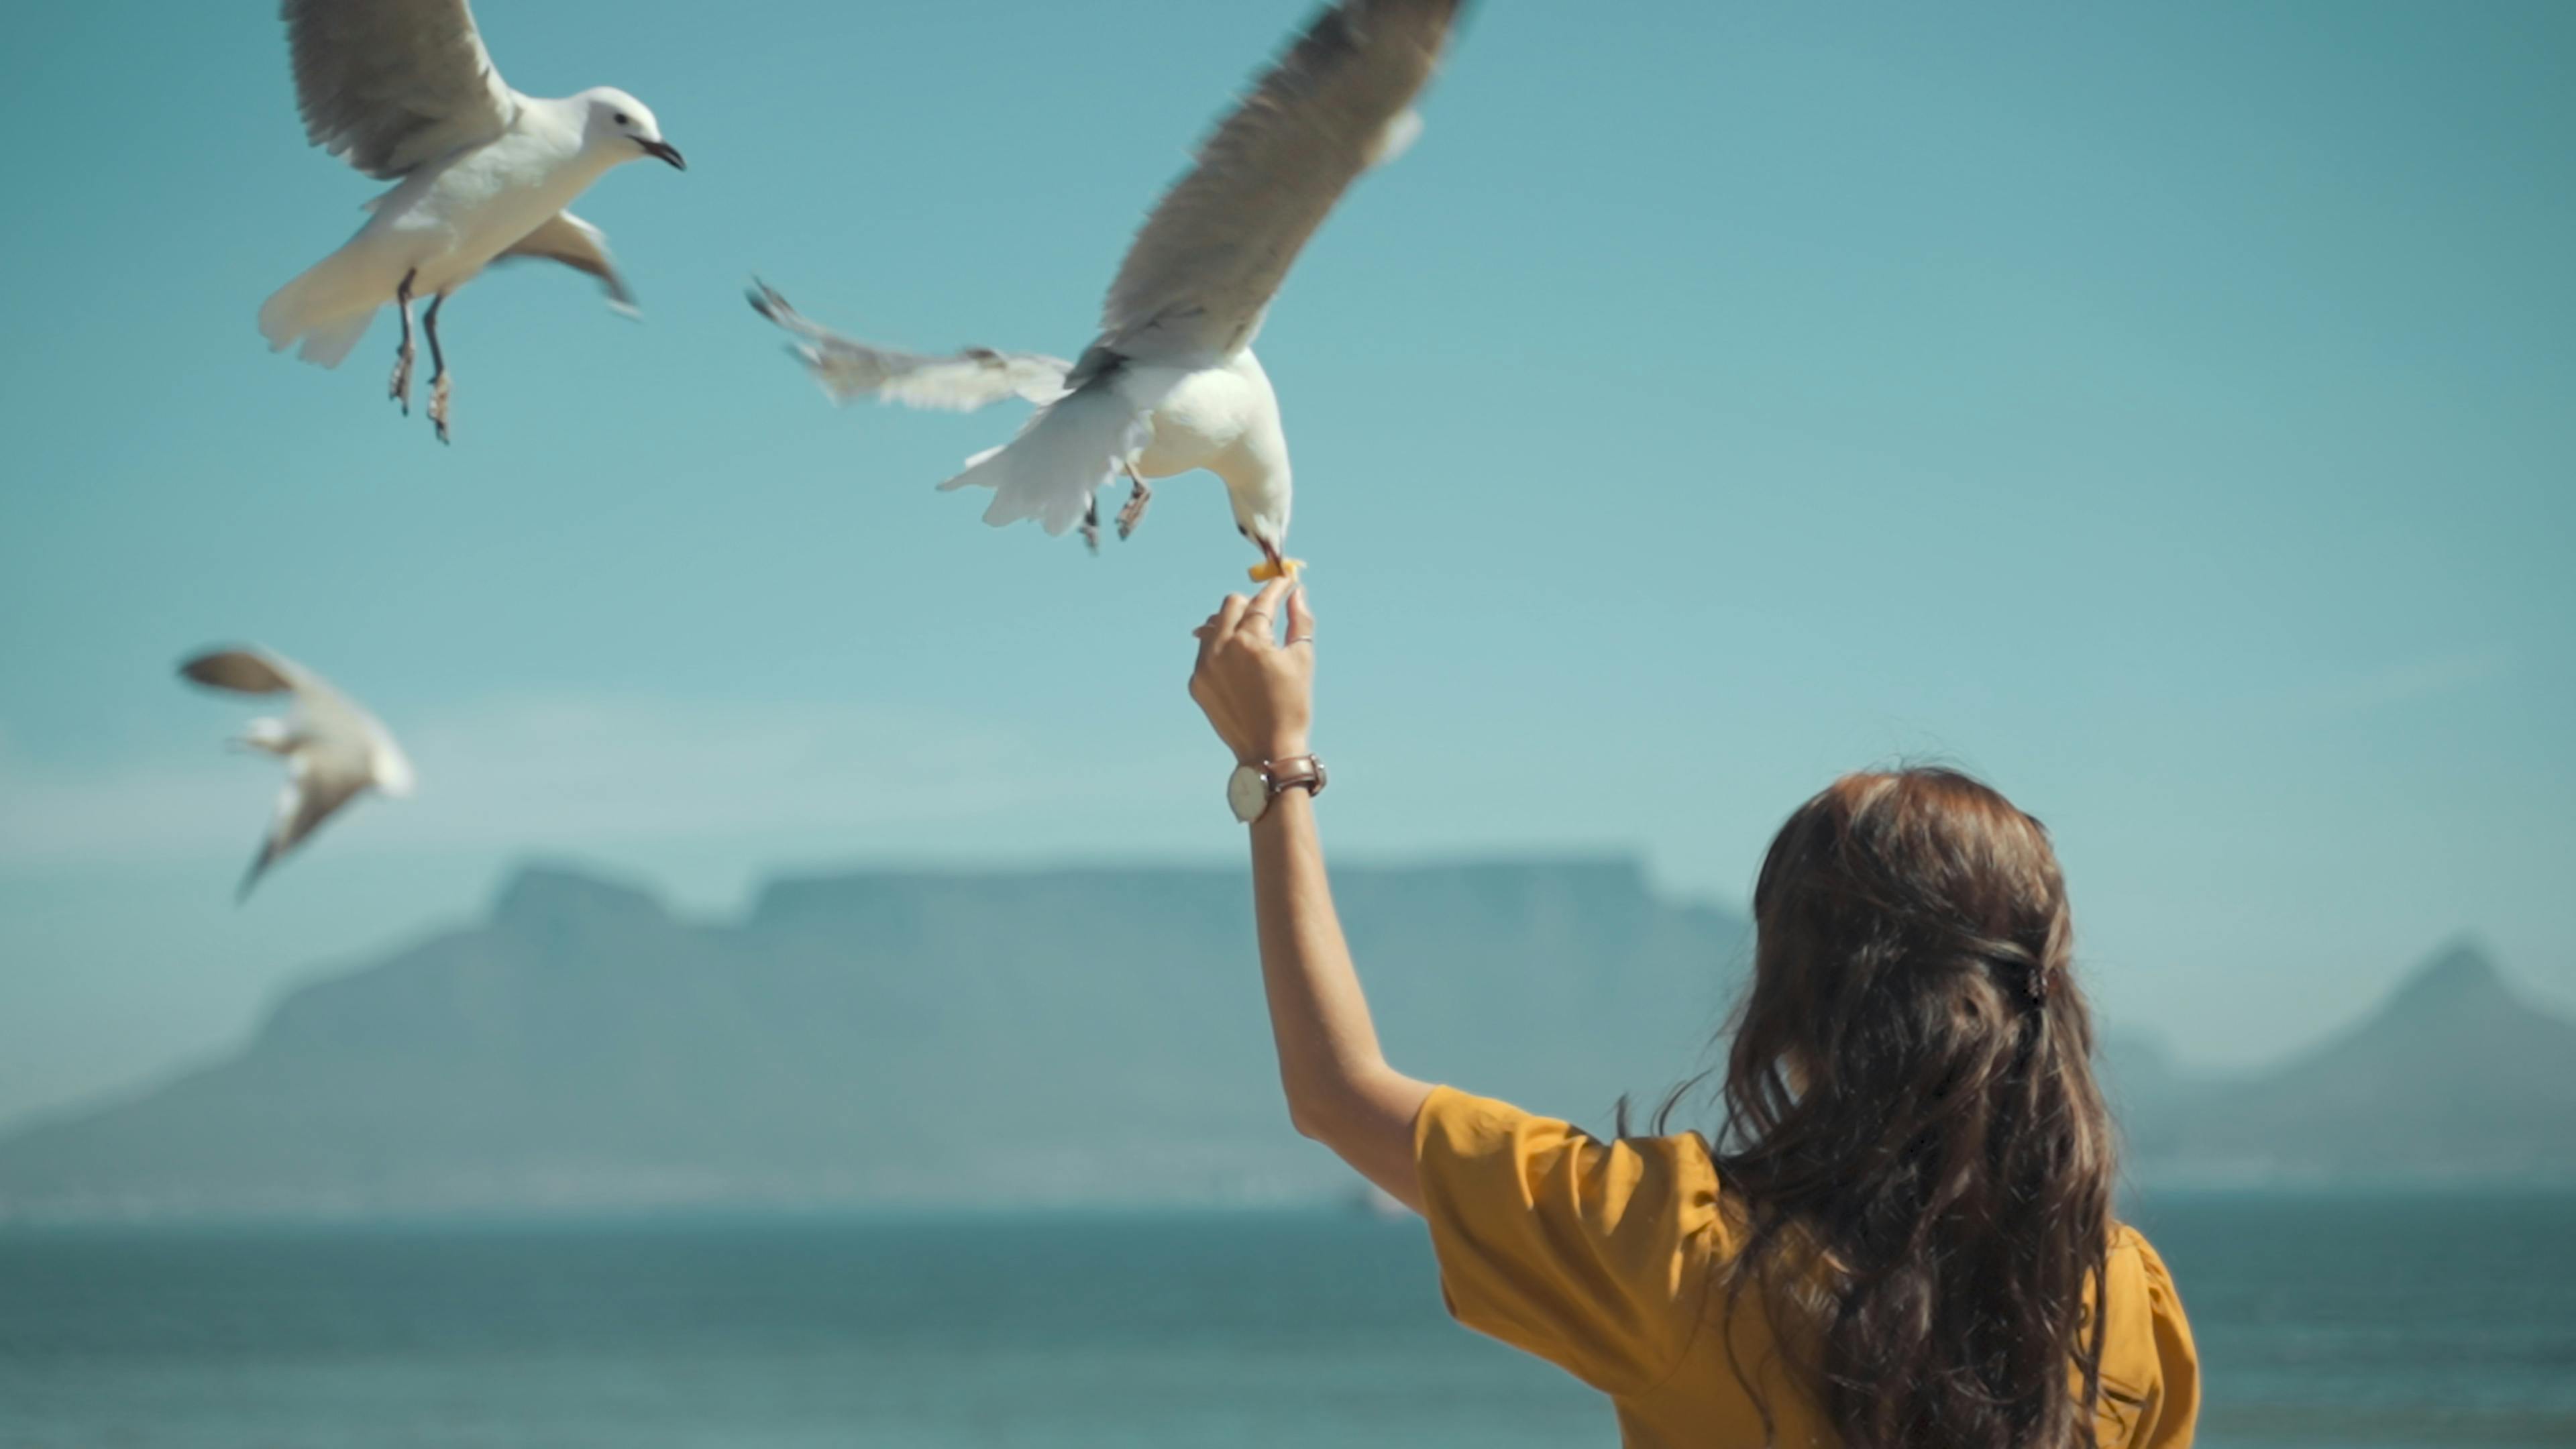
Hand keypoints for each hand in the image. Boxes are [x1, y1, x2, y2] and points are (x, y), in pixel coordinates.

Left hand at [1189, 576, 1315, 765]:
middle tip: (1269, 612)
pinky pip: (1206, 652)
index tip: (1285, 581)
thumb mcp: (1302, 659)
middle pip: (1231, 604)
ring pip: (1213, 626)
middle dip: (1252, 603)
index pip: (1262, 601)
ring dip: (1233, 623)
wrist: (1267, 750)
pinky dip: (1221, 648)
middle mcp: (1221, 648)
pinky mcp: (1197, 683)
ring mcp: (1204, 667)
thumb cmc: (1292, 706)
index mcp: (1249, 641)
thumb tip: (1297, 593)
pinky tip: (1238, 662)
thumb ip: (1300, 620)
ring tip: (1252, 638)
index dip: (1276, 588)